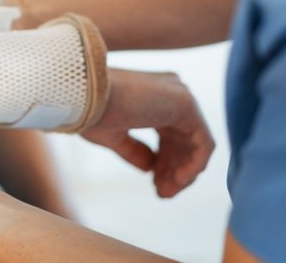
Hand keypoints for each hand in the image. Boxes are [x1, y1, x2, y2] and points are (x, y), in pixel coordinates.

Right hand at [83, 69, 214, 197]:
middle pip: (185, 140)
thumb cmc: (91, 111)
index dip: (166, 163)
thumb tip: (150, 167)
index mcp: (154, 96)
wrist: (82, 94)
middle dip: (175, 170)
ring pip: (197, 143)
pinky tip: (178, 181)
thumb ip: (135, 150)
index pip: (171, 134)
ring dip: (184, 172)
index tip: (155, 186)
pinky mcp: (186, 104)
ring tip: (166, 192)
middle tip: (162, 193)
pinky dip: (194, 165)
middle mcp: (171, 92)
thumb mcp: (113, 136)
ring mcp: (181, 96)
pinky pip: (203, 142)